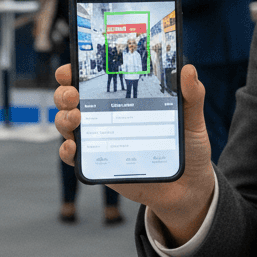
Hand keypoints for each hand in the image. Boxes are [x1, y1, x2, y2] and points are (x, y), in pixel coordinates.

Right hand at [54, 62, 214, 243]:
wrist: (188, 187)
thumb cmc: (186, 148)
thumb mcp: (192, 119)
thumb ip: (192, 95)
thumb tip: (187, 69)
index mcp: (124, 101)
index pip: (93, 81)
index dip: (74, 72)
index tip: (69, 69)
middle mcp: (106, 118)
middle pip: (72, 100)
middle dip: (65, 94)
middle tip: (73, 95)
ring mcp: (101, 141)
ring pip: (68, 125)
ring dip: (63, 119)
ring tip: (75, 118)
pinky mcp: (100, 165)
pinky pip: (74, 158)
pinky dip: (67, 150)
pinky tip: (73, 146)